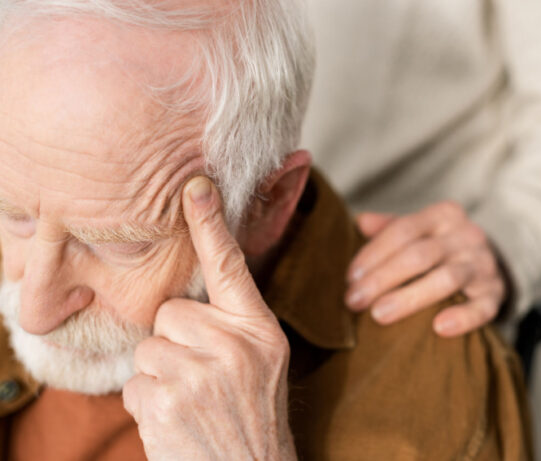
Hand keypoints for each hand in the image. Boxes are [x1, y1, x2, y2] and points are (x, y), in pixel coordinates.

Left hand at [123, 177, 295, 460]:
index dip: (212, 224)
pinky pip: (134, 383)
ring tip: (191, 401)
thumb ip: (235, 324)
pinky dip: (147, 403)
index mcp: (261, 330)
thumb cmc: (251, 412)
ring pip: (149, 347)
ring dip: (161, 375)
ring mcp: (202, 375)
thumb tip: (191, 297)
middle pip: (172, 311)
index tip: (196, 187)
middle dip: (176, 341)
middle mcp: (236, 346)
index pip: (232, 268)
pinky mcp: (168, 403)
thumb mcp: (263, 361)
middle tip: (200, 375)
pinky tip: (176, 420)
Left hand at [345, 201, 505, 336]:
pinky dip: (462, 317)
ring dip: (410, 298)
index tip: (350, 278)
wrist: (492, 261)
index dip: (373, 254)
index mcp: (443, 216)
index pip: (403, 230)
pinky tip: (438, 329)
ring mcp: (483, 264)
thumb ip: (390, 227)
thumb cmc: (441, 246)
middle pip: (420, 255)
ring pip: (446, 279)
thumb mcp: (419, 230)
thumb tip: (360, 223)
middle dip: (382, 278)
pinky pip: (482, 307)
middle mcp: (466, 236)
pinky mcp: (496, 293)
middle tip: (354, 301)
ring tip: (379, 315)